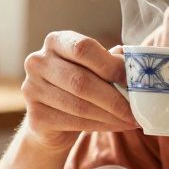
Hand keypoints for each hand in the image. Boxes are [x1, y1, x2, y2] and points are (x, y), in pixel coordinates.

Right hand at [22, 31, 136, 151]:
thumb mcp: (94, 69)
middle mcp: (38, 62)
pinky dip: (101, 126)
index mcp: (56, 41)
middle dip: (114, 98)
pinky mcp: (36, 116)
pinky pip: (74, 122)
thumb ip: (111, 63)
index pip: (83, 48)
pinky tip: (116, 126)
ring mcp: (32, 89)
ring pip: (79, 105)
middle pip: (81, 81)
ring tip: (130, 120)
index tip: (132, 80)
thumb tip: (136, 66)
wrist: (51, 121)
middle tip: (136, 110)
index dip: (110, 64)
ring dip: (111, 115)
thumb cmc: (78, 87)